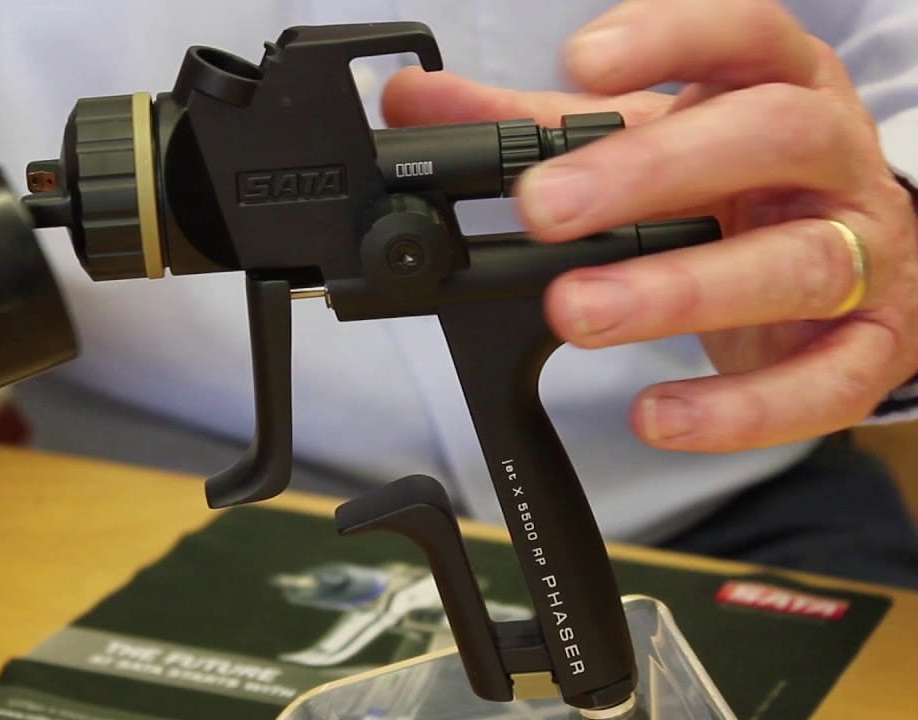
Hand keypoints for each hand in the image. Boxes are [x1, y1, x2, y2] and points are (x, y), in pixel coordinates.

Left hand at [383, 0, 917, 451]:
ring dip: (679, 291)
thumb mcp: (646, 142)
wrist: (855, 262)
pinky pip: (825, 381)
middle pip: (768, 139)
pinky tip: (659, 417)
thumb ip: (532, 124)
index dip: (669, 38)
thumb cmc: (736, 188)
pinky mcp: (873, 344)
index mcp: (773, 85)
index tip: (579, 61)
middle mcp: (829, 157)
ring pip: (796, 262)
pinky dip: (740, 408)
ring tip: (578, 312)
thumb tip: (413, 106)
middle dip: (651, 173)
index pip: (740, 33)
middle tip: (544, 210)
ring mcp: (865, 249)